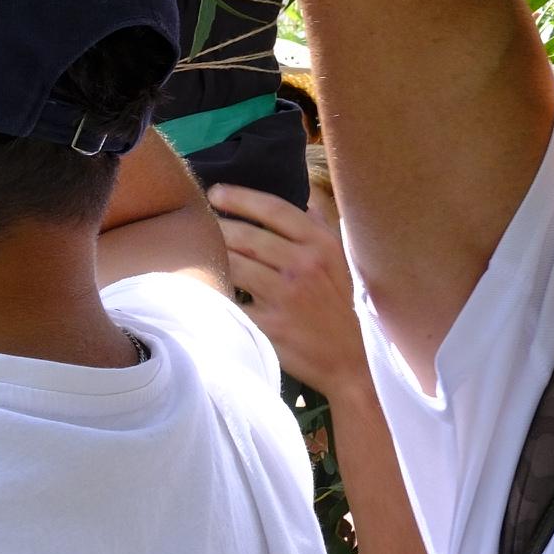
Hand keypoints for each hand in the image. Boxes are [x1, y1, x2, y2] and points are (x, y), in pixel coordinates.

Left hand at [209, 183, 369, 400]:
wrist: (352, 361)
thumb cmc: (344, 308)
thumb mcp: (344, 262)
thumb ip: (323, 229)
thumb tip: (308, 200)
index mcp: (322, 245)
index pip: (274, 209)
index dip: (239, 197)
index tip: (217, 192)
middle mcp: (303, 265)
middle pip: (245, 235)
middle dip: (217, 225)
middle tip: (201, 224)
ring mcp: (284, 296)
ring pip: (233, 264)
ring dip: (213, 257)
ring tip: (201, 252)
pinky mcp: (268, 325)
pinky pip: (231, 301)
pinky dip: (216, 293)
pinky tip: (207, 287)